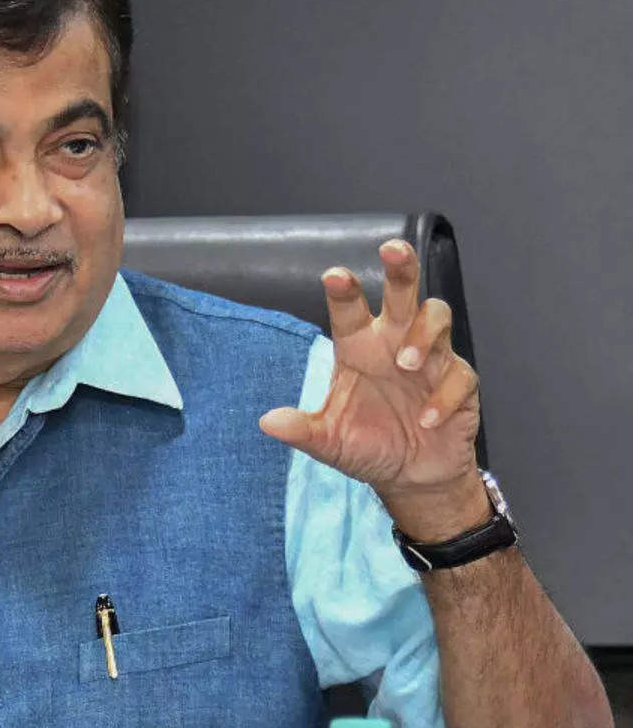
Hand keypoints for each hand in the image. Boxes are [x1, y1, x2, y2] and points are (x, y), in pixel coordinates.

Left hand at [259, 239, 488, 537]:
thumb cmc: (366, 446)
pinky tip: (427, 417)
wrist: (411, 477)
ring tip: (405, 364)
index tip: (334, 276)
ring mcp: (430, 360)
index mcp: (358, 348)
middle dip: (400, 268)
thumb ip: (303, 430)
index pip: (349, 310)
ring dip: (421, 335)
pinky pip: (458, 374)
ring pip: (436, 318)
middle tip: (392, 250)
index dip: (344, 291)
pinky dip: (443, 394)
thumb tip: (267, 422)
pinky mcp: (459, 383)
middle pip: (402, 293)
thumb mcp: (329, 442)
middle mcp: (393, 343)